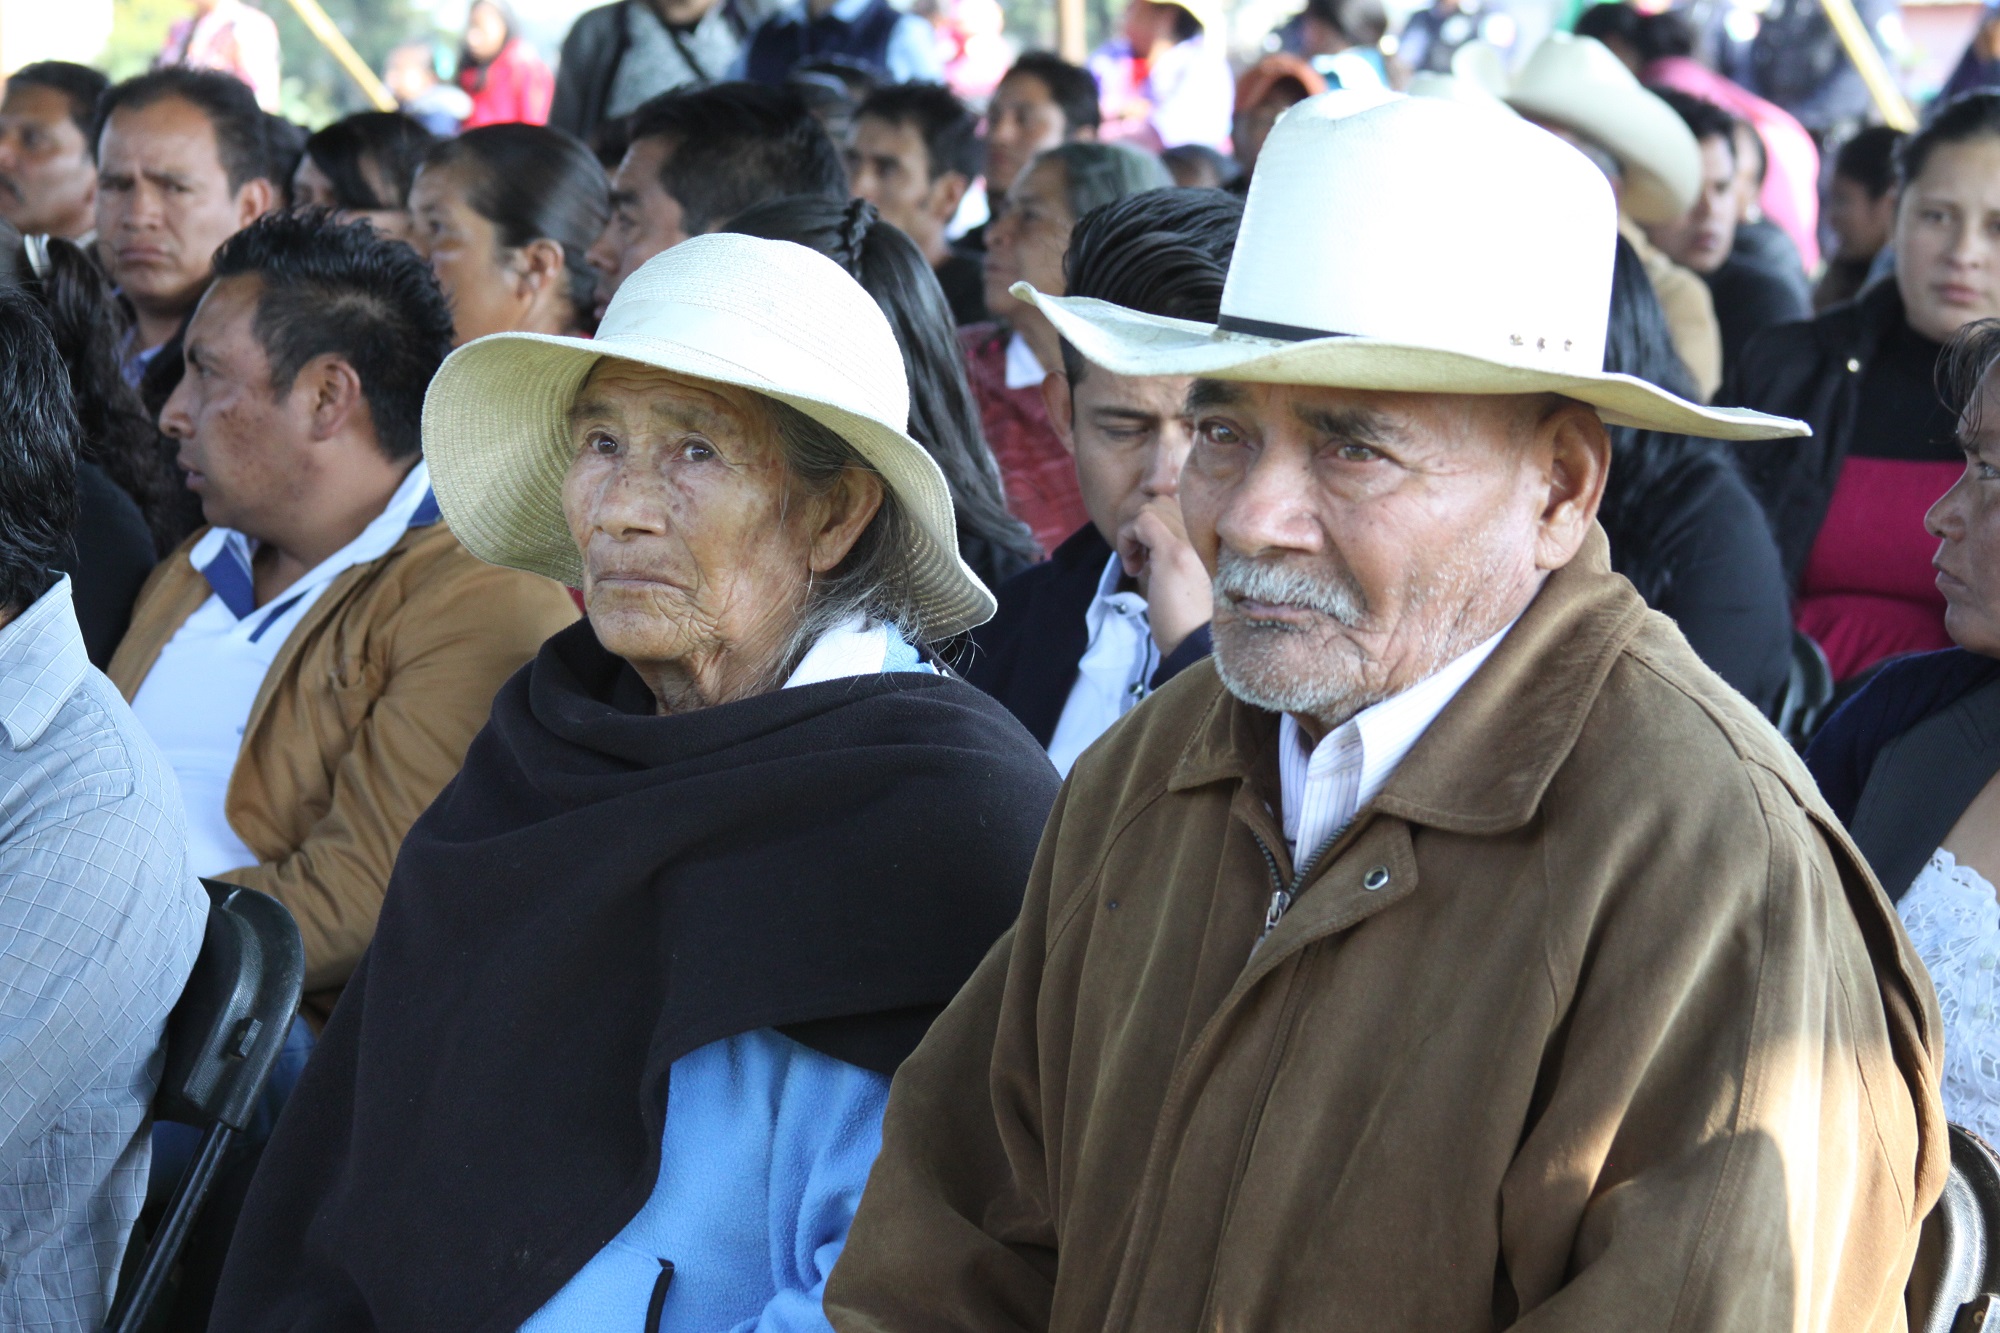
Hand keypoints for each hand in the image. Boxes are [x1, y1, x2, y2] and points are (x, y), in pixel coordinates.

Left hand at [1124, 502, 1211, 658]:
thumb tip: (1145, 540)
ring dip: (1133, 533)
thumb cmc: (1189, 622)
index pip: (1177, 505)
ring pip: (1151, 505)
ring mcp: (1192, 541)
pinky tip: (1134, 567)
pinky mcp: (1174, 552)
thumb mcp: (1181, 581)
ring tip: (1137, 565)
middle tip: (1139, 561)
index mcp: (1211, 540)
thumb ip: (1169, 555)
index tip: (1148, 557)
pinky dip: (1127, 538)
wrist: (1198, 649)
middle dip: (1141, 526)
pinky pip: (1142, 520)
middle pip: (1163, 501)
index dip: (1154, 525)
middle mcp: (1206, 535)